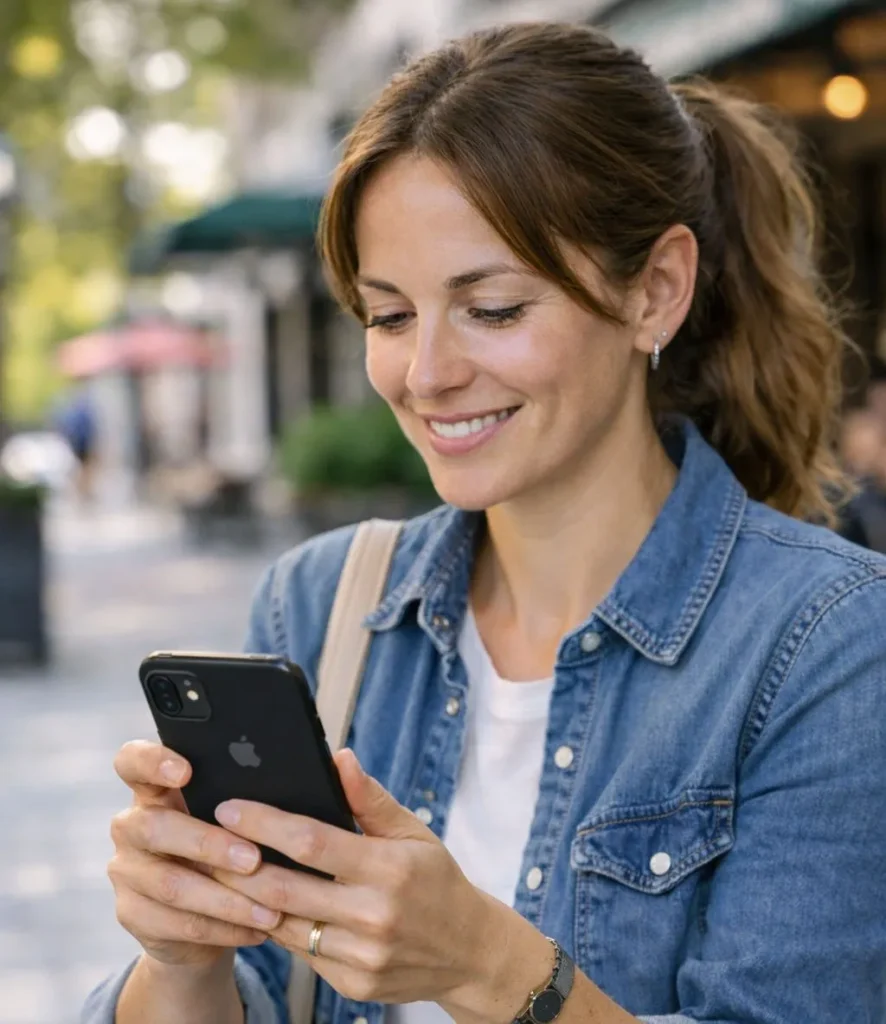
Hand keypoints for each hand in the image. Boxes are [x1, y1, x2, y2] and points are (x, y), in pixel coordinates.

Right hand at [108, 740, 282, 970]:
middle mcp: (132, 825)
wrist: (206, 915)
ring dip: (224, 897)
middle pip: (153, 827)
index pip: (132, 761)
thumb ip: (265, 788)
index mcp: (155, 787)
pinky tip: (258, 927)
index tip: (186, 770)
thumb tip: (333, 761)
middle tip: (253, 858)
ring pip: (170, 883)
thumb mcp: (245, 815)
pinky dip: (222, 927)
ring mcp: (127, 871)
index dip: (152, 761)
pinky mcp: (132, 914)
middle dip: (207, 843)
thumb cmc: (234, 845)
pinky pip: (175, 923)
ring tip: (270, 906)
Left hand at [213, 750, 552, 1015]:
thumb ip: (369, 798)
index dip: (264, 823)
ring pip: (282, 925)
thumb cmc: (437, 881)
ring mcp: (361, 957)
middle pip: (283, 888)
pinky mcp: (351, 985)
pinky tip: (257, 905)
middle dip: (235, 864)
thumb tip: (338, 759)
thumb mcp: (413, 831)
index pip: (312, 842)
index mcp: (389, 869)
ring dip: (244, 899)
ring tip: (217, 871)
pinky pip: (299, 952)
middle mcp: (373, 915)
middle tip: (204, 841)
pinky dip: (274, 927)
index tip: (229, 807)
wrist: (469, 952)